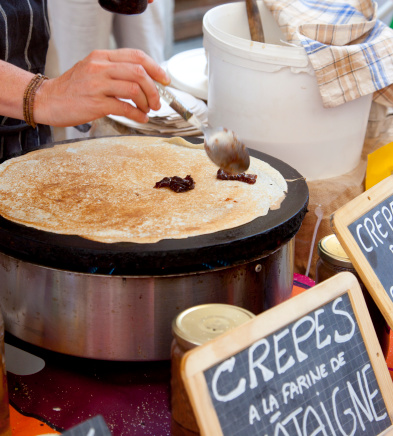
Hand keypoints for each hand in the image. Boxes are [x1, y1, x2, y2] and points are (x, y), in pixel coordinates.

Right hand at [34, 48, 169, 126]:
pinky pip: (125, 108)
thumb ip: (115, 71)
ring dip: (147, 102)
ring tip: (148, 110)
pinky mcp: (96, 103)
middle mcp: (101, 67)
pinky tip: (140, 118)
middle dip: (154, 89)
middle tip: (157, 102)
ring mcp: (97, 85)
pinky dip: (138, 115)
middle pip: (139, 73)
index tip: (165, 80)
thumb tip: (143, 80)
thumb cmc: (73, 88)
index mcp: (102, 57)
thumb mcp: (93, 70)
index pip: (137, 56)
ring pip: (134, 89)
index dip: (156, 68)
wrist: (48, 100)